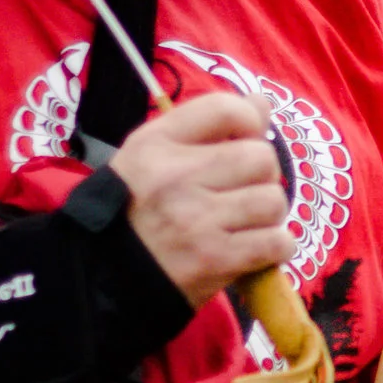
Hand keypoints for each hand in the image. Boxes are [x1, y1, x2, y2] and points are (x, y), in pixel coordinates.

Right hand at [113, 92, 292, 308]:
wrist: (105, 279)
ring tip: (245, 222)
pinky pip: (276, 243)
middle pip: (261, 157)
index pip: (226, 109)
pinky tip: (255, 248)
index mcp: (156, 145)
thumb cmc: (135, 212)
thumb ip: (207, 126)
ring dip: (268, 215)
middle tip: (243, 191)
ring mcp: (196, 220)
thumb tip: (261, 102)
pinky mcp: (215, 260)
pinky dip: (275, 247)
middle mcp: (175, 177)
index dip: (250, 121)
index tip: (243, 141)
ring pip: (272, 201)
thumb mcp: (152, 156)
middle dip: (262, 175)